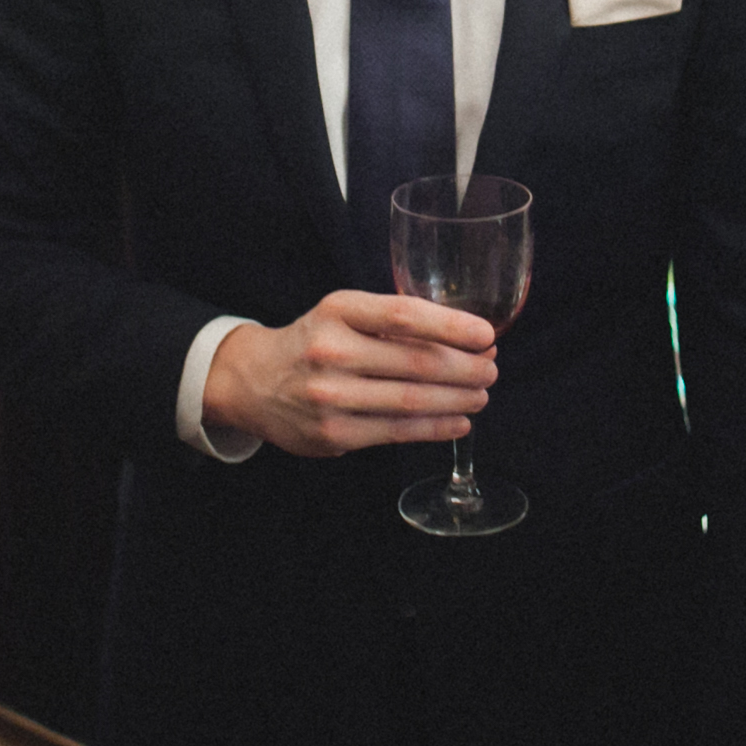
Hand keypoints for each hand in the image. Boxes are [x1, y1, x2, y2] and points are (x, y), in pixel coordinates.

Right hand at [200, 290, 492, 456]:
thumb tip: (464, 336)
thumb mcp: (342, 314)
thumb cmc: (314, 342)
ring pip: (411, 400)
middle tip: (491, 367)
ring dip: (457, 399)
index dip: (452, 325)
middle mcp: (332, 351)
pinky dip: (435, 428)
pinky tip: (459, 421)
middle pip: (416, 361)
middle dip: (465, 367)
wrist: (253, 381)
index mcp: (339, 311)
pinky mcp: (333, 434)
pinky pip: (397, 432)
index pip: (405, 315)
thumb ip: (391, 321)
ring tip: (481, 394)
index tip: (487, 334)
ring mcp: (331, 396)